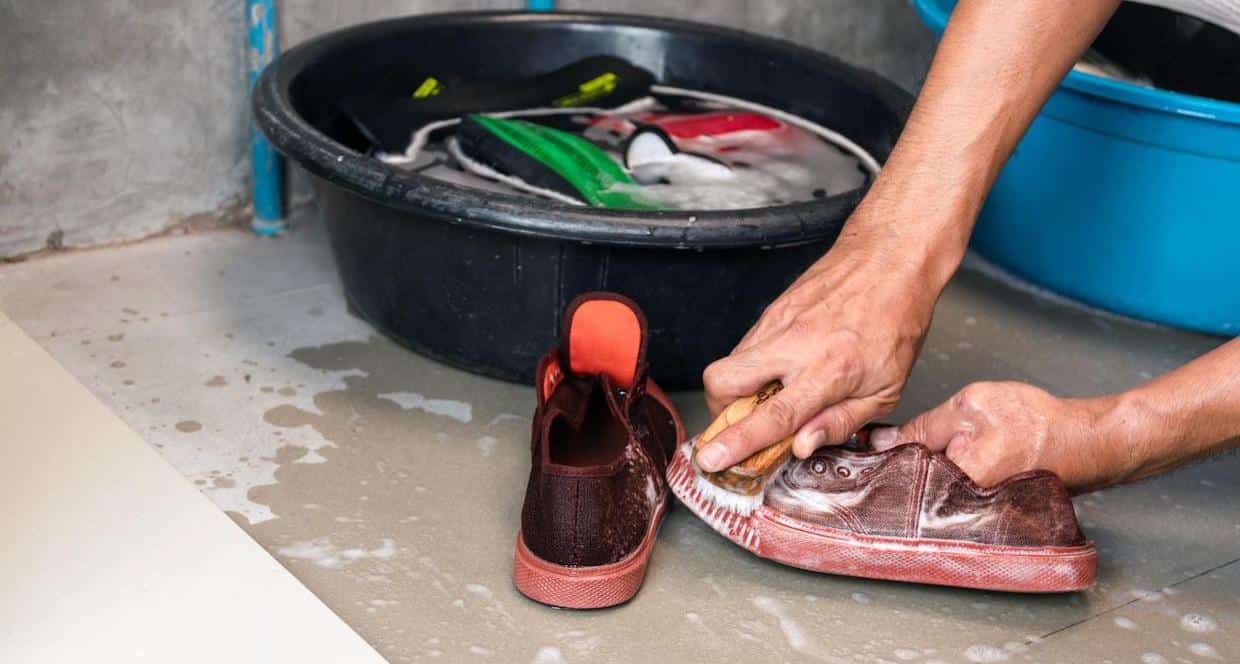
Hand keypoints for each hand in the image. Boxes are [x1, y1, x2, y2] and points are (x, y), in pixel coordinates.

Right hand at [697, 227, 940, 472]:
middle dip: (718, 412)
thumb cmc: (896, 322)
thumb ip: (840, 422)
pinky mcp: (770, 311)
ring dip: (736, 392)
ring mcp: (777, 324)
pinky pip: (745, 348)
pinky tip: (780, 372)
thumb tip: (801, 447)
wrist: (890, 259)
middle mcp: (794, 345)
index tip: (712, 458)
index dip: (738, 441)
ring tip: (768, 399)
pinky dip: (752, 369)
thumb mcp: (886, 389)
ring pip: (728, 364)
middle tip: (739, 426)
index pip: (773, 414)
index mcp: (829, 371)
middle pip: (723, 382)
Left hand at [870, 381, 1130, 490]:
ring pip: (927, 492)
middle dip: (894, 470)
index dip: (876, 461)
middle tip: (886, 451)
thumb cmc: (1037, 423)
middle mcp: (961, 511)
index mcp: (954, 484)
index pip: (896, 476)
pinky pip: (947, 497)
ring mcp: (971, 516)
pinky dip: (938, 481)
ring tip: (919, 455)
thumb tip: (880, 441)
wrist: (1086, 442)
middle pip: (909, 490)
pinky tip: (941, 464)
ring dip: (917, 474)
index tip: (854, 453)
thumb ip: (922, 426)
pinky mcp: (981, 513)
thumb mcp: (970, 407)